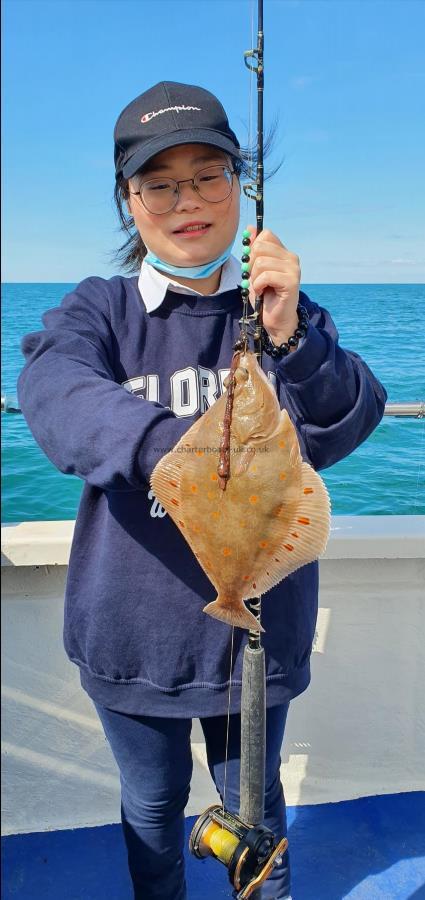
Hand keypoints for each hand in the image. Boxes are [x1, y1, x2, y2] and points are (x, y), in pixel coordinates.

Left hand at [247, 226, 300, 344]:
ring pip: (261, 262)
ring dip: (254, 278)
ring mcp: (293, 268)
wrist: (275, 319)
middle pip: (260, 246)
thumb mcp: (253, 270)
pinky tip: (262, 292)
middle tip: (255, 279)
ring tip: (260, 287)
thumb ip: (252, 250)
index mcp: (283, 252)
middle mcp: (291, 257)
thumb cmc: (264, 295)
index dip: (253, 248)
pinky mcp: (291, 281)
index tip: (253, 265)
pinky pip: (266, 275)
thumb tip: (250, 228)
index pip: (265, 235)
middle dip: (251, 264)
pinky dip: (258, 286)